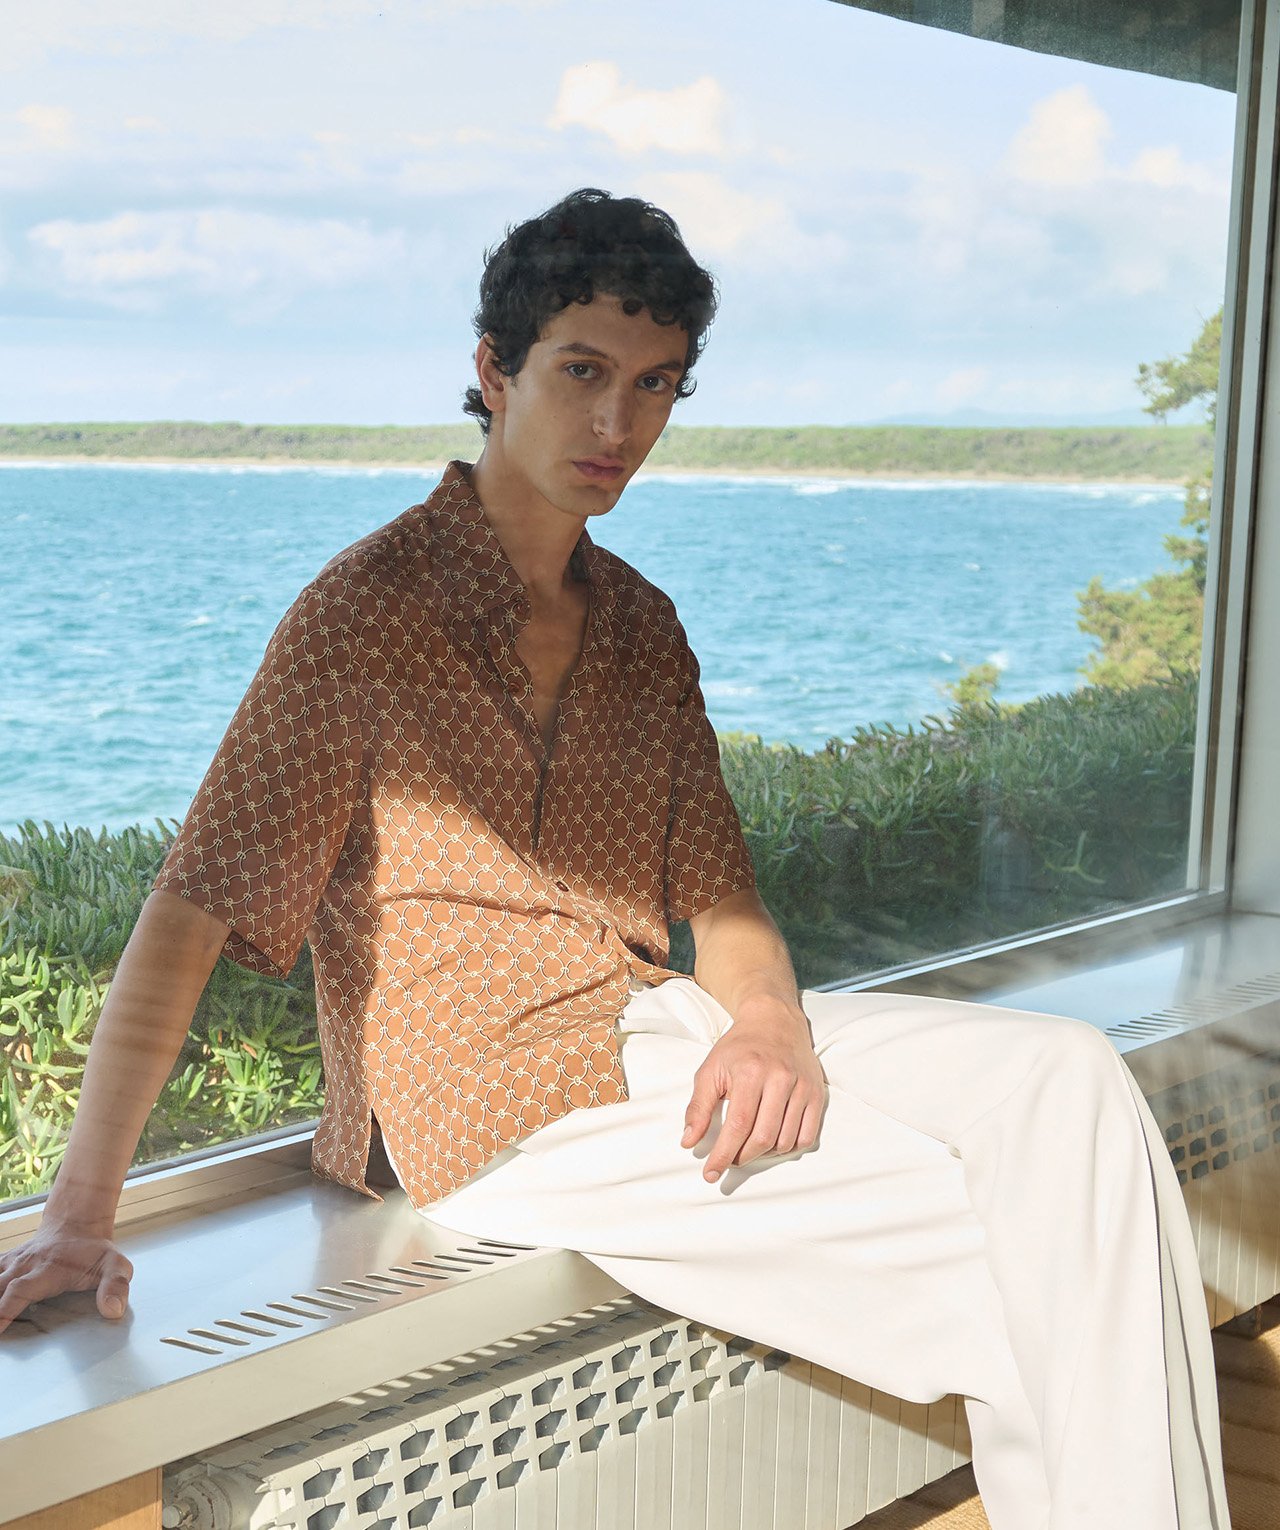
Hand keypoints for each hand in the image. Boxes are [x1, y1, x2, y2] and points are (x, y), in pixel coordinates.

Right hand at [0, 1226, 132, 1333]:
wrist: (77, 1224)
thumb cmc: (94, 1251)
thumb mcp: (115, 1266)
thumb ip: (115, 1286)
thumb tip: (112, 1310)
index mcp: (47, 1270)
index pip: (20, 1291)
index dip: (4, 1311)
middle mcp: (23, 1266)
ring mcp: (11, 1264)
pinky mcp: (3, 1264)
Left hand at [681, 1007, 827, 1182]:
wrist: (774, 1020)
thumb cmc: (738, 1047)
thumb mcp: (710, 1069)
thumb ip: (698, 1107)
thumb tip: (688, 1142)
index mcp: (750, 1071)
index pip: (737, 1125)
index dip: (723, 1154)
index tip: (711, 1173)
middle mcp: (780, 1078)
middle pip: (763, 1137)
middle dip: (742, 1157)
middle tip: (730, 1158)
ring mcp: (802, 1086)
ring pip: (785, 1141)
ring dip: (764, 1153)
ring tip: (748, 1146)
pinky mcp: (816, 1093)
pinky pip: (807, 1136)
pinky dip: (788, 1147)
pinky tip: (773, 1141)